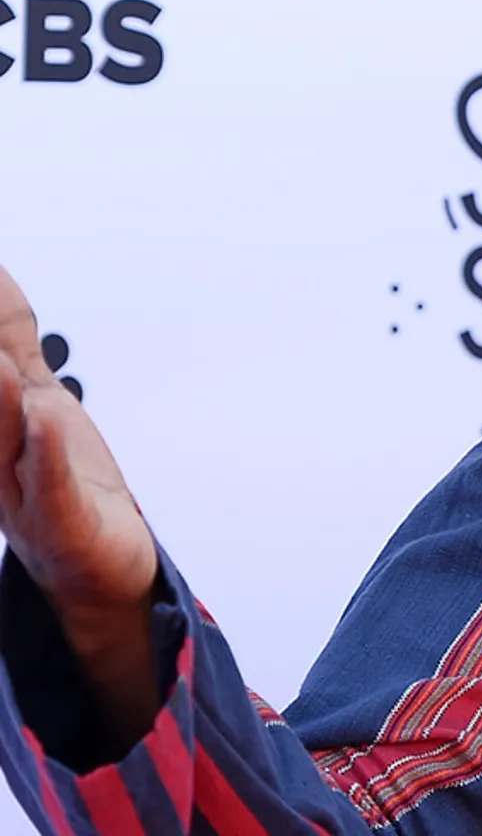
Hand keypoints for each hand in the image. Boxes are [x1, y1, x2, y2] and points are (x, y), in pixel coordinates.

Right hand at [0, 262, 161, 740]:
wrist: (98, 573)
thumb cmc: (66, 483)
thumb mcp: (38, 403)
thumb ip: (15, 345)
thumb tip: (0, 280)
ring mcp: (24, 489)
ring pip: (1, 436)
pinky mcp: (63, 521)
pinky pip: (50, 483)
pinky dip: (44, 450)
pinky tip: (42, 415)